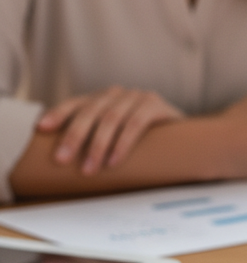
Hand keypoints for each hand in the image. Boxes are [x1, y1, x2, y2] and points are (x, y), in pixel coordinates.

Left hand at [36, 87, 184, 174]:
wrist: (188, 139)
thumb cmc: (146, 142)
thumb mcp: (117, 137)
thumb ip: (98, 138)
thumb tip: (63, 160)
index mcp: (106, 98)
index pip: (77, 103)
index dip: (59, 114)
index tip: (42, 129)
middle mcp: (120, 93)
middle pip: (92, 111)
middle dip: (75, 136)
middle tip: (64, 160)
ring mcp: (139, 97)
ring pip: (111, 118)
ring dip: (98, 145)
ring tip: (90, 169)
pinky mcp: (157, 105)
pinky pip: (135, 123)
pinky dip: (122, 143)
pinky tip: (114, 160)